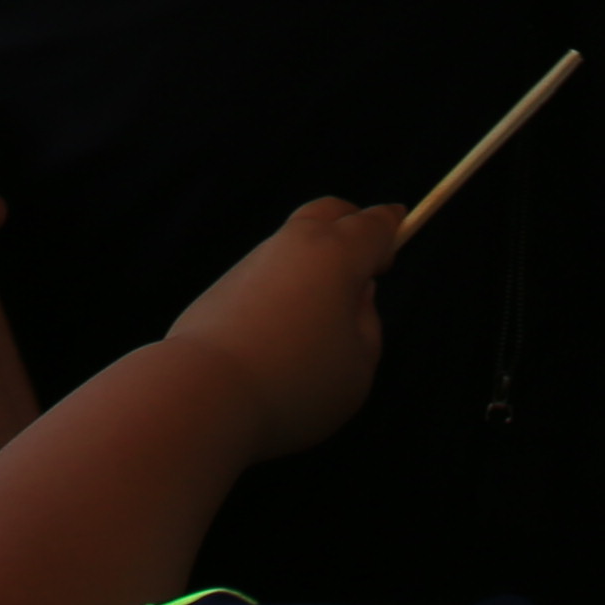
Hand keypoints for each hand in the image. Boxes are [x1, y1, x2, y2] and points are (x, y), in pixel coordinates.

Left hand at [158, 200, 398, 459]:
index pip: (372, 224)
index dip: (391, 226)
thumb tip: (355, 295)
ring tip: (321, 314)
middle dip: (351, 222)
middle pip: (327, 212)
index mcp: (336, 254)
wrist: (204, 393)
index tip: (400, 226)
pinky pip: (264, 277)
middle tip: (365, 256)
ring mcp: (250, 264)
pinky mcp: (220, 289)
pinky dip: (281, 289)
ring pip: (291, 245)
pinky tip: (280, 333)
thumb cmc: (297, 382)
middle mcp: (291, 245)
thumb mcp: (359, 366)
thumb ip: (368, 324)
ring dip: (313, 261)